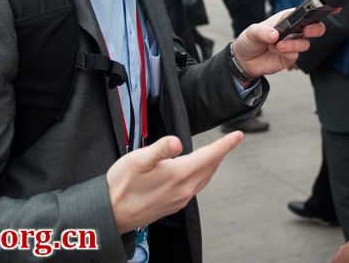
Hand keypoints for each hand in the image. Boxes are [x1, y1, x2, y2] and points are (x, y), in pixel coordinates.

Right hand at [107, 132, 242, 233]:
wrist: (110, 214)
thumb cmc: (120, 185)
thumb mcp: (137, 160)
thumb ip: (160, 149)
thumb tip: (177, 142)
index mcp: (178, 175)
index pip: (210, 156)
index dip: (226, 144)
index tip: (238, 135)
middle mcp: (184, 190)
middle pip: (210, 168)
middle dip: (221, 153)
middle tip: (229, 141)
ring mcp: (180, 199)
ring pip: (204, 179)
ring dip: (212, 165)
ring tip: (216, 154)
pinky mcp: (173, 205)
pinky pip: (195, 187)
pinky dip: (202, 175)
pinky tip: (195, 171)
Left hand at [231, 9, 324, 76]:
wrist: (244, 61)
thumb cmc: (249, 40)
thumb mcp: (252, 31)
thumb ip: (263, 31)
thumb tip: (275, 35)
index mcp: (286, 18)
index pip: (304, 11)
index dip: (317, 8)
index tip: (323, 8)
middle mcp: (293, 30)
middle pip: (314, 27)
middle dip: (315, 28)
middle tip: (306, 31)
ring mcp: (293, 44)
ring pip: (305, 43)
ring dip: (292, 44)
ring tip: (277, 45)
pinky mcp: (290, 57)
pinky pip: (295, 54)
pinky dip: (286, 52)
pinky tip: (275, 50)